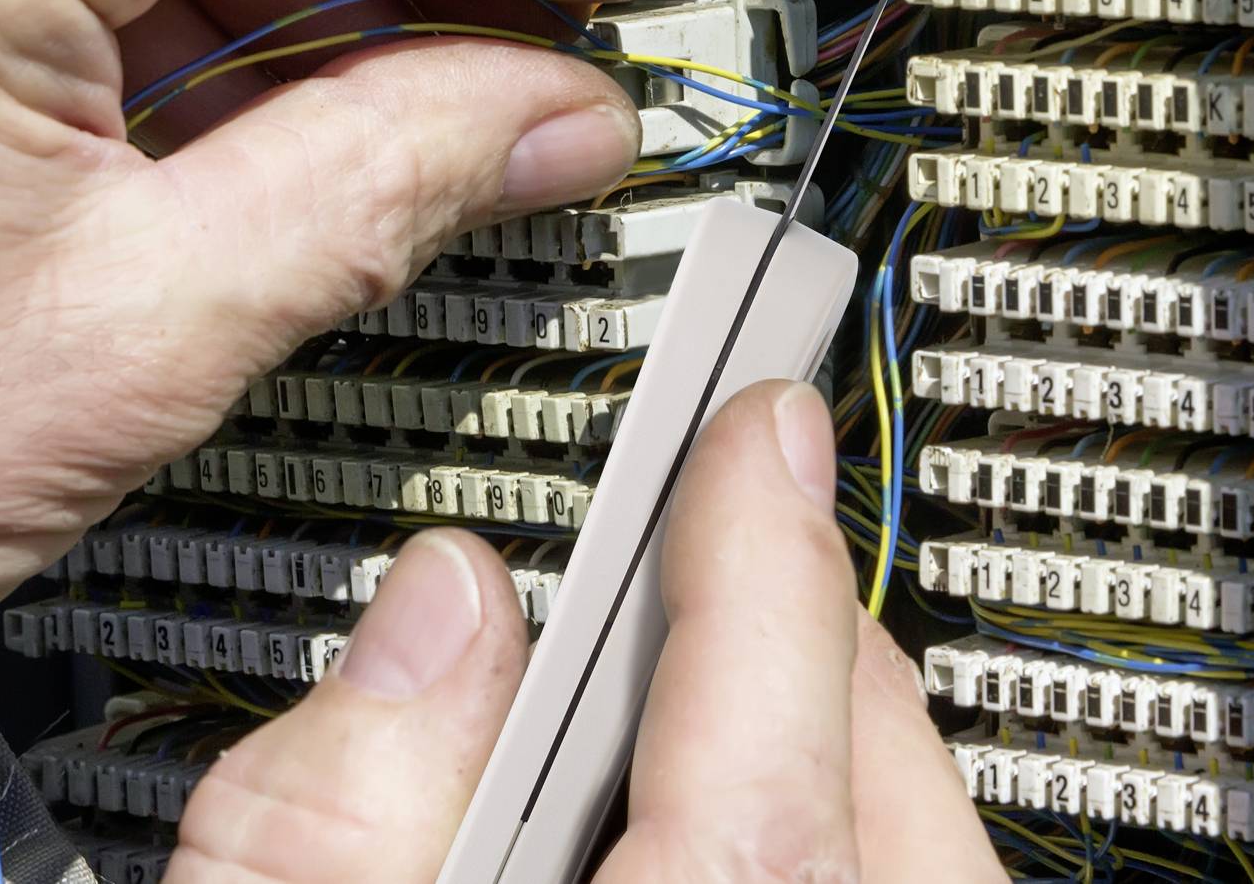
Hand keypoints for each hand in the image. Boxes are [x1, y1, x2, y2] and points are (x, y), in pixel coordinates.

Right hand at [166, 382, 1002, 883]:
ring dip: (831, 745)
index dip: (759, 520)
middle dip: (805, 616)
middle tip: (728, 523)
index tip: (758, 413)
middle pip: (884, 756)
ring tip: (716, 702)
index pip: (777, 690)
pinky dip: (841, 844)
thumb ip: (332, 813)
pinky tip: (735, 847)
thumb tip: (434, 608)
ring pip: (921, 846)